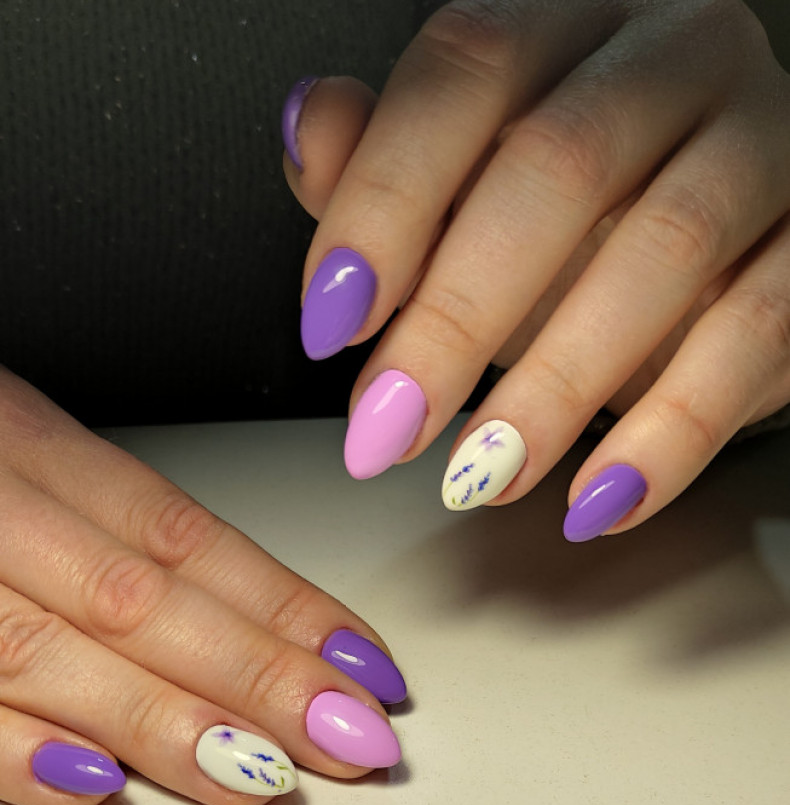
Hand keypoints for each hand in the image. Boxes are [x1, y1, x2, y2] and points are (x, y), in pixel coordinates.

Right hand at [0, 368, 403, 804]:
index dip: (284, 604)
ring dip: (163, 720)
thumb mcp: (18, 446)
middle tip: (352, 736)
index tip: (362, 664)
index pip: (187, 535)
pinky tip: (89, 783)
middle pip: (140, 598)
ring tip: (263, 774)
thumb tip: (229, 607)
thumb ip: (107, 521)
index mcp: (30, 444)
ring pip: (50, 650)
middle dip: (256, 676)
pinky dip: (3, 746)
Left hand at [284, 0, 789, 539]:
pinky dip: (669, 434)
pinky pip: (754, 336)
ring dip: (556, 388)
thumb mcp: (464, 185)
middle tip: (390, 428)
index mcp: (568, 27)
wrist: (714, 247)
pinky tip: (598, 498)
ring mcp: (762, 145)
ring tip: (482, 474)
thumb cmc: (574, 215)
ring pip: (664, 251)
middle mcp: (675, 59)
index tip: (330, 323)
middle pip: (558, 164)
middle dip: (456, 318)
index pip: (466, 73)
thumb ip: (382, 159)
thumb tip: (310, 129)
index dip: (383, 202)